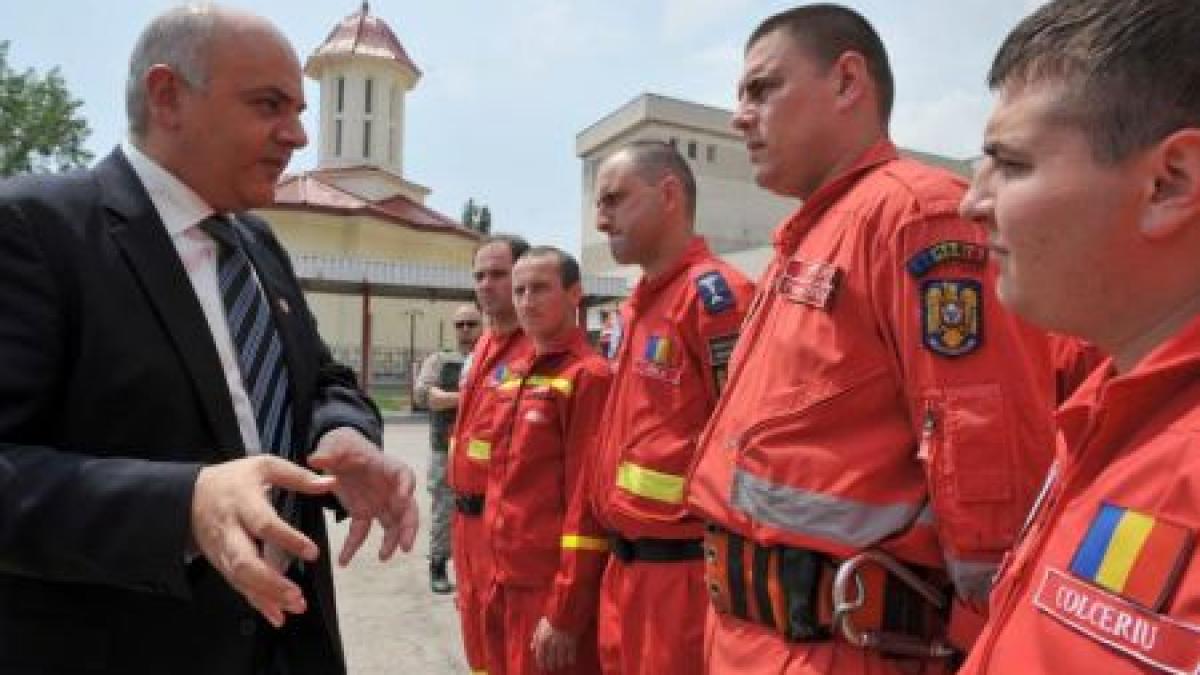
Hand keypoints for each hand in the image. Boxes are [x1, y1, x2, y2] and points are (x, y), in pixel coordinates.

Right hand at [191, 455, 336, 626]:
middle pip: (245, 561)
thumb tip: (330, 483)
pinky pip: (239, 587)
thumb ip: (298, 476)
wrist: (190, 496)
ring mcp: (224, 551)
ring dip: (267, 597)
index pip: (264, 525)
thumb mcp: (264, 466)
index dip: (287, 540)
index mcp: (242, 503)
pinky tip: (278, 616)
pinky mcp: (223, 565)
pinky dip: (258, 603)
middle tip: (296, 594)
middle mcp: (230, 531)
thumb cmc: (232, 480)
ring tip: (295, 606)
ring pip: (242, 579)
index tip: (312, 552)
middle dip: (270, 581)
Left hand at [307, 427, 418, 565]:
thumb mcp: (336, 445)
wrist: (337, 453)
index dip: (406, 487)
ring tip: (383, 557)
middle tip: (406, 545)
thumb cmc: (344, 446)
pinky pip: (362, 531)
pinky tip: (343, 561)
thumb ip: (328, 453)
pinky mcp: (363, 512)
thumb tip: (315, 460)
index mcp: (387, 467)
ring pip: (391, 524)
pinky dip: (353, 546)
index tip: (404, 497)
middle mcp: (389, 488)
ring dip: (391, 541)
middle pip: (406, 508)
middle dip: (408, 527)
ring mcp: (378, 502)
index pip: (404, 475)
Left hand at [531, 617, 576, 670]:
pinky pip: (571, 654)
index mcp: (542, 639)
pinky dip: (570, 658)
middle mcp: (551, 643)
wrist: (566, 611)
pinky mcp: (571, 642)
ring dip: (560, 662)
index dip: (541, 662)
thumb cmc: (552, 617)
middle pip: (550, 659)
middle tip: (552, 667)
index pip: (540, 655)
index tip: (542, 666)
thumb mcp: (541, 625)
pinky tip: (570, 661)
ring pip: (560, 658)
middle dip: (550, 664)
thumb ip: (536, 636)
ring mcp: (561, 643)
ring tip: (560, 665)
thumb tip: (532, 646)